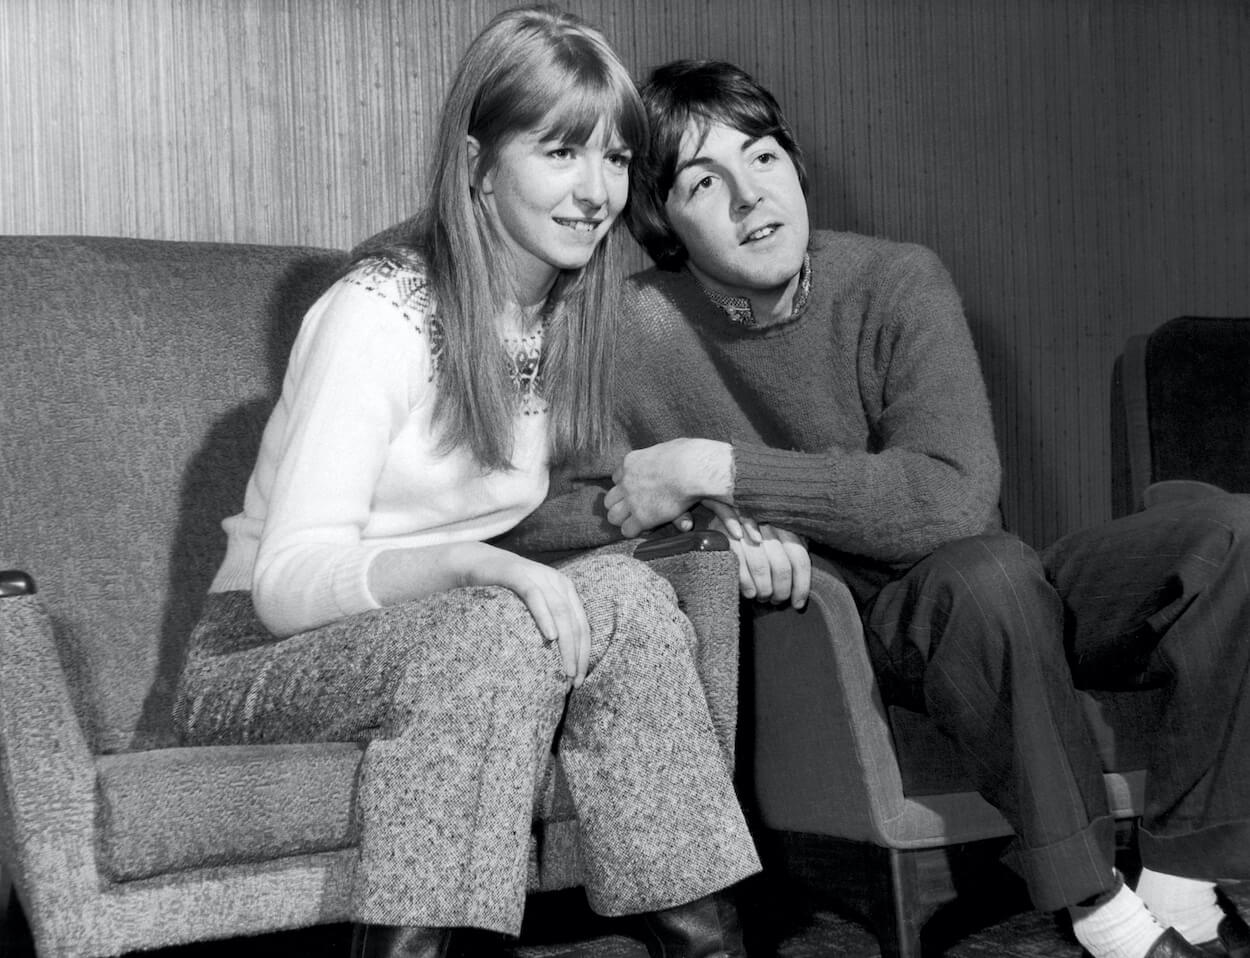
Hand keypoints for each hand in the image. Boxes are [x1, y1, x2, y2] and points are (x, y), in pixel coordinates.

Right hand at [464, 550, 590, 687]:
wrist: (475, 562)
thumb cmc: (503, 592)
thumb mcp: (531, 607)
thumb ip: (546, 622)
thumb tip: (557, 660)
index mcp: (565, 590)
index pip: (582, 627)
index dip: (584, 654)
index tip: (579, 681)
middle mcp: (557, 581)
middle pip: (575, 623)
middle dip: (578, 655)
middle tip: (574, 681)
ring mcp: (539, 576)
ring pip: (561, 612)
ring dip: (567, 644)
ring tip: (566, 669)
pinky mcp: (519, 574)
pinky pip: (536, 597)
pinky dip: (545, 617)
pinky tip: (551, 637)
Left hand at [605, 438, 732, 537]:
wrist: (692, 470)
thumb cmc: (689, 456)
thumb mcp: (670, 448)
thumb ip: (665, 453)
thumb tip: (672, 451)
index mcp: (630, 462)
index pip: (617, 478)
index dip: (626, 487)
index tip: (638, 491)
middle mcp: (626, 481)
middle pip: (609, 499)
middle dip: (620, 505)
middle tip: (634, 510)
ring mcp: (631, 499)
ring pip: (613, 516)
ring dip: (624, 520)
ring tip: (638, 522)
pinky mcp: (641, 516)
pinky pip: (627, 530)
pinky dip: (635, 531)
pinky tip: (648, 528)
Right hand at [706, 507, 809, 608]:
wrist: (728, 506)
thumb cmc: (759, 527)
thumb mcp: (781, 531)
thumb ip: (794, 547)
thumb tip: (803, 582)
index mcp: (786, 525)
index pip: (800, 559)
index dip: (801, 586)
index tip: (798, 604)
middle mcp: (769, 525)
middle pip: (782, 567)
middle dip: (781, 591)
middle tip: (776, 601)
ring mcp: (746, 529)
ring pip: (761, 567)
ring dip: (764, 590)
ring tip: (762, 597)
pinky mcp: (726, 536)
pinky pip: (739, 565)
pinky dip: (746, 583)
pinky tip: (749, 592)